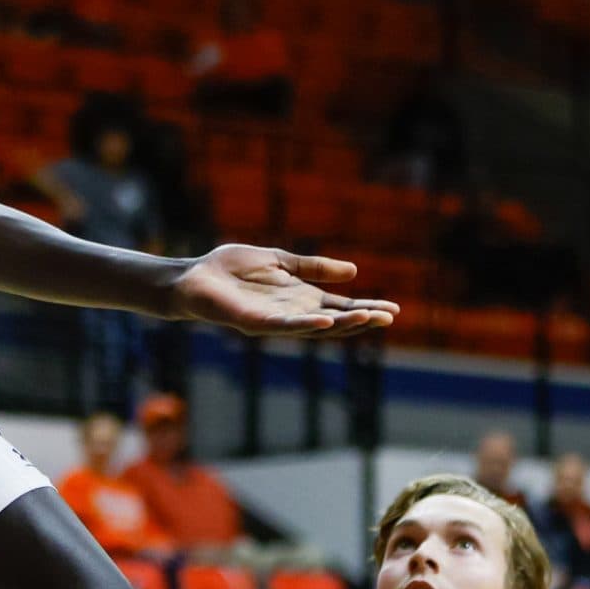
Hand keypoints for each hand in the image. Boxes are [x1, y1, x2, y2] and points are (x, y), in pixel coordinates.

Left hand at [165, 245, 398, 335]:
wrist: (196, 277)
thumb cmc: (232, 269)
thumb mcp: (280, 261)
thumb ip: (313, 267)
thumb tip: (354, 271)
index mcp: (299, 298)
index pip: (339, 307)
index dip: (365, 307)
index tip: (393, 309)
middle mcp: (292, 313)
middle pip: (334, 320)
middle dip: (362, 319)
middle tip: (390, 317)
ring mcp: (275, 320)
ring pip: (314, 327)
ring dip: (342, 325)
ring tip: (368, 318)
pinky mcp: (255, 322)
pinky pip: (284, 326)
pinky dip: (305, 324)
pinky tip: (325, 322)